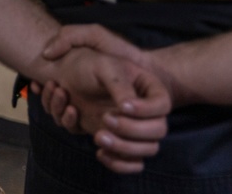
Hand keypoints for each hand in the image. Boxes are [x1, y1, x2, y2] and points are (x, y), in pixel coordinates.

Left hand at [44, 46, 170, 172]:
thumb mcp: (104, 67)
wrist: (68, 79)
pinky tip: (100, 153)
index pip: (162, 104)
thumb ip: (119, 85)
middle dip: (131, 130)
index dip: (145, 110)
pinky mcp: (121, 143)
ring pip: (146, 150)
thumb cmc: (89, 67)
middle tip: (105, 119)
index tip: (122, 106)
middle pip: (158, 131)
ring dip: (123, 148)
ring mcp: (135, 128)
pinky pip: (132, 163)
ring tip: (97, 136)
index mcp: (148, 87)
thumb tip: (128, 107)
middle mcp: (146, 111)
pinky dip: (118, 163)